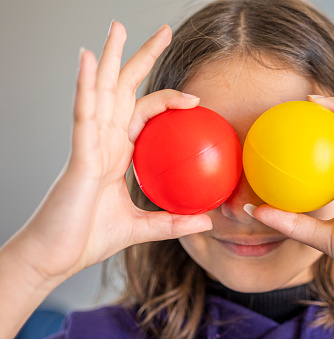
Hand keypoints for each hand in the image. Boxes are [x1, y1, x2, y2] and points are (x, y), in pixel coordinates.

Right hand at [10, 21, 211, 282]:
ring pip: (101, 92)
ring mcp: (88, 145)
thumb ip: (172, 222)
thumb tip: (207, 221)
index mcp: (117, 153)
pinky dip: (86, 87)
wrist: (54, 258)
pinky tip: (90, 60)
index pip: (144, 112)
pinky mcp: (77, 156)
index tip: (195, 97)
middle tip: (162, 31)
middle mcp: (103, 141)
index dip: (167, 98)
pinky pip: (83, 116)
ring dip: (110, 59)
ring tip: (117, 29)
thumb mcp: (140, 228)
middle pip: (123, 90)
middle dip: (140, 58)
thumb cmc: (87, 238)